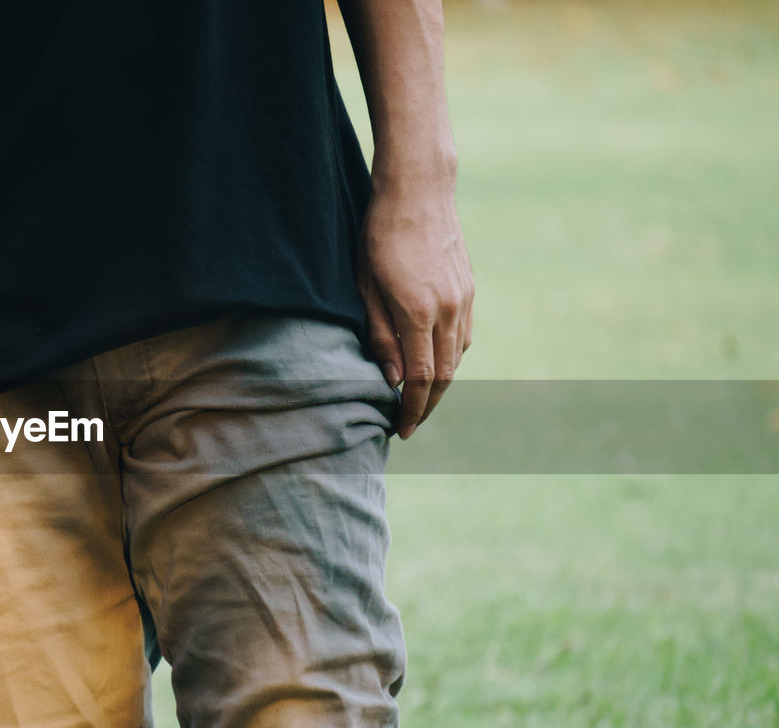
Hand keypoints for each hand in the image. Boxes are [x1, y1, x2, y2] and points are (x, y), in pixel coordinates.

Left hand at [358, 184, 473, 438]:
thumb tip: (392, 379)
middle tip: (409, 425)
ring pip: (458, 358)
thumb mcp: (366, 286)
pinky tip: (434, 364)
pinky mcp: (469, 290)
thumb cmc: (380, 235)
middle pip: (445, 376)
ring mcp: (464, 300)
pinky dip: (450, 358)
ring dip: (441, 385)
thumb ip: (380, 335)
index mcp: (419, 313)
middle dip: (427, 405)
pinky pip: (463, 336)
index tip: (401, 429)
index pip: (421, 379)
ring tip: (419, 400)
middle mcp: (449, 311)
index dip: (411, 409)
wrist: (419, 190)